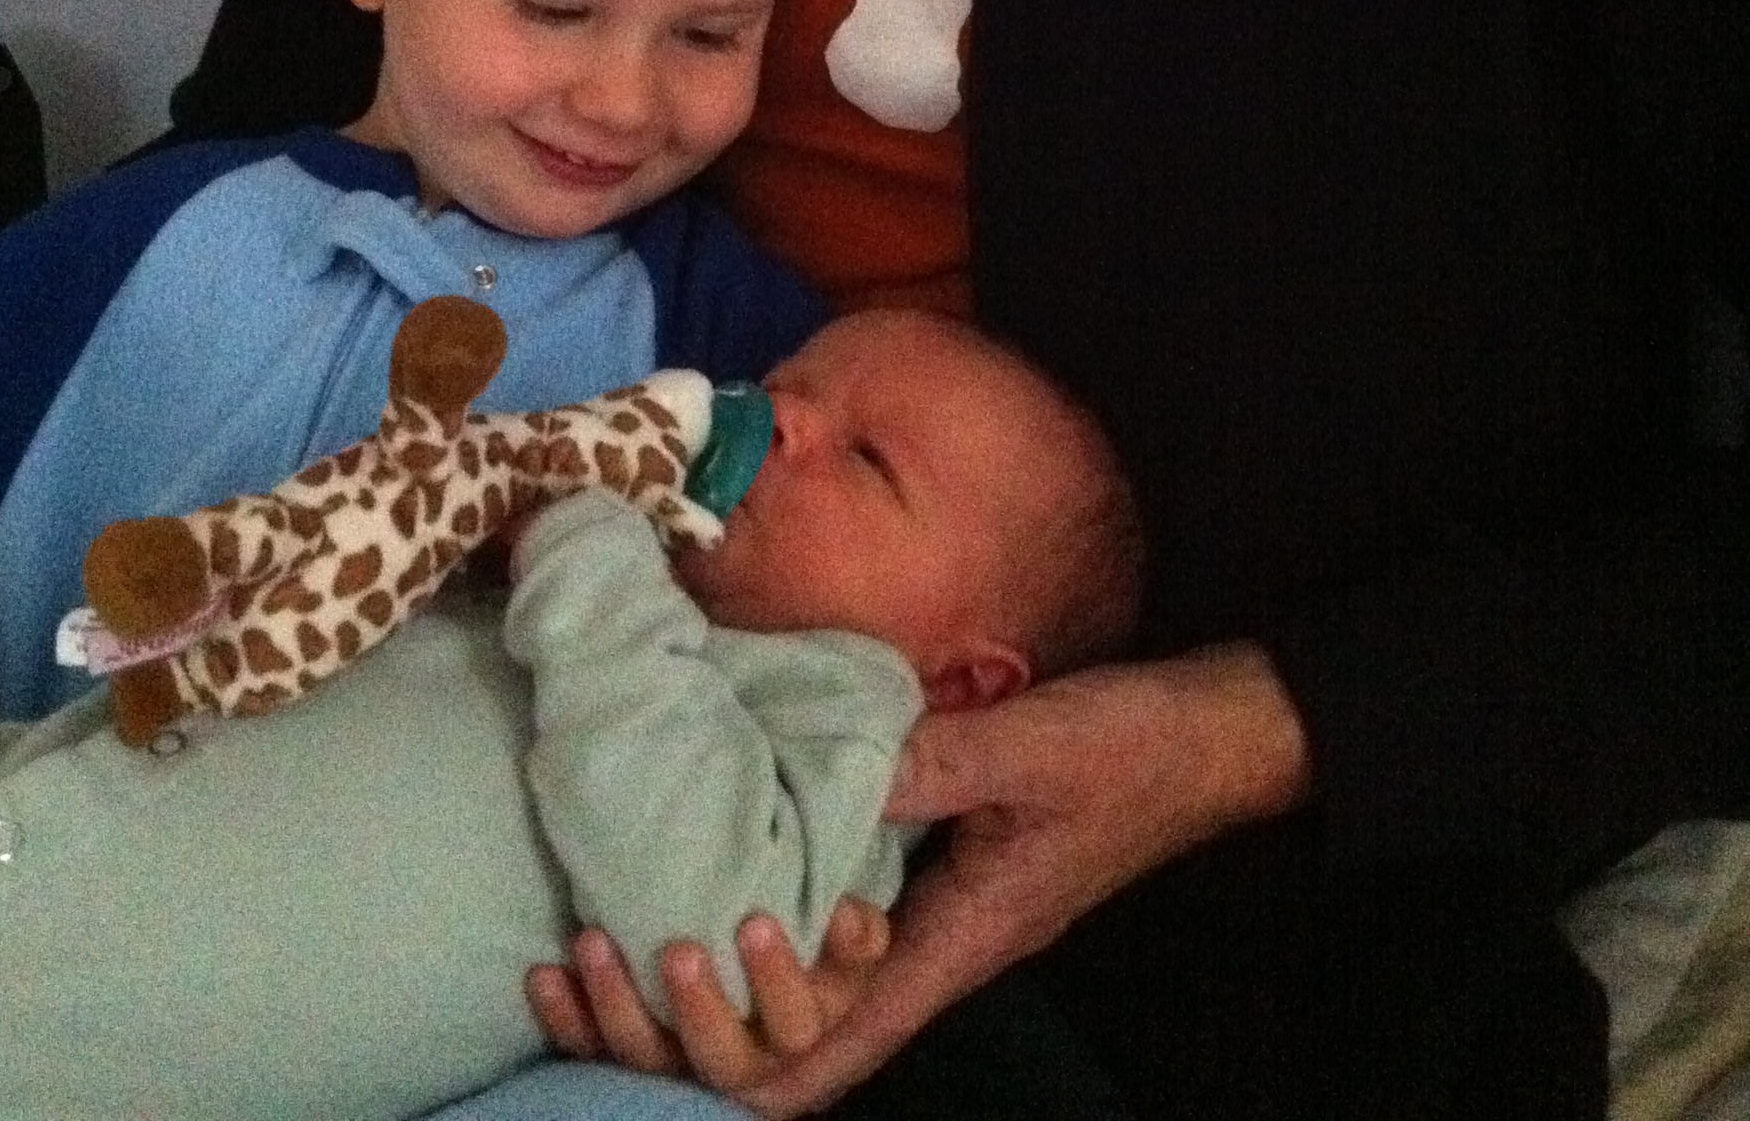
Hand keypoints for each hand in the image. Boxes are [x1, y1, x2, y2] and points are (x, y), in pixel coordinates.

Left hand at [535, 642, 1309, 1116]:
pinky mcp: (927, 878)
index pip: (828, 1053)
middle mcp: (928, 953)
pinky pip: (826, 931)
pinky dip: (755, 916)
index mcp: (951, 947)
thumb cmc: (1125, 750)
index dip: (737, 1057)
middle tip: (593, 951)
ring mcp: (926, 924)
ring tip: (604, 926)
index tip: (652, 1000)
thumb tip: (808, 762)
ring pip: (798, 997)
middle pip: (792, 1048)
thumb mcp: (1022, 749)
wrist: (1205, 740)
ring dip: (702, 982)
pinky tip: (703, 861)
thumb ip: (923, 760)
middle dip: (685, 1029)